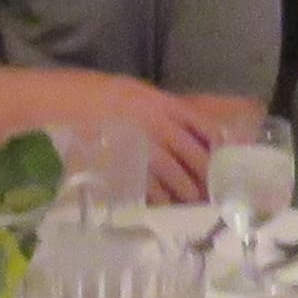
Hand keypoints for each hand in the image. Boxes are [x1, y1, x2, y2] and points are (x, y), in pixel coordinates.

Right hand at [25, 72, 223, 203]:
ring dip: (188, 191)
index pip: (202, 125)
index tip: (226, 154)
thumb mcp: (140, 92)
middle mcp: (160, 126)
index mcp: (165, 105)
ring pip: (175, 174)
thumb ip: (165, 108)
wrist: (71, 102)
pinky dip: (161, 198)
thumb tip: (188, 126)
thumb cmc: (104, 94)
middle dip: (207, 174)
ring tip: (197, 202)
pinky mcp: (127, 164)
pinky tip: (168, 205)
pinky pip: (150, 185)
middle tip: (217, 188)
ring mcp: (144, 147)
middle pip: (194, 155)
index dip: (217, 142)